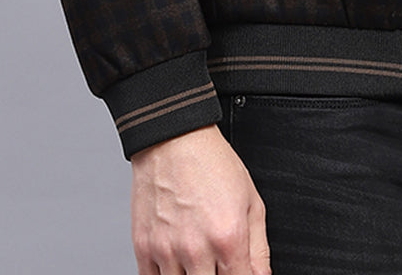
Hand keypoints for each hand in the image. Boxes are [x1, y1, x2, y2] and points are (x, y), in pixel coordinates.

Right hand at [131, 124, 269, 273]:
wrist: (174, 140)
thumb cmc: (211, 164)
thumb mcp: (251, 200)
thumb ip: (259, 249)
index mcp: (228, 238)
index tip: (237, 272)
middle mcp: (196, 249)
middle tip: (216, 266)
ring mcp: (166, 251)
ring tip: (198, 262)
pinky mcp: (143, 248)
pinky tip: (176, 265)